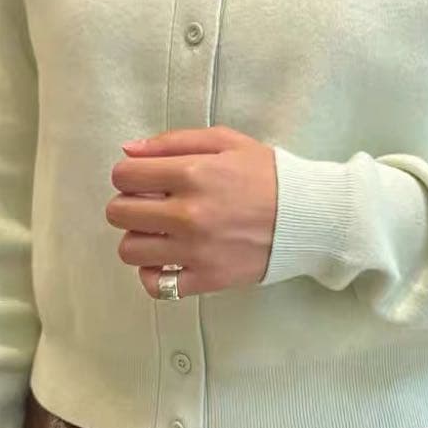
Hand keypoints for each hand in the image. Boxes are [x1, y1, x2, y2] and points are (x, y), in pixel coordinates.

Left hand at [107, 124, 277, 299]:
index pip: (124, 176)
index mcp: (192, 173)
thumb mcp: (226, 141)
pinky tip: (167, 260)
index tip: (143, 180)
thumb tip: (128, 151)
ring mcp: (196, 250)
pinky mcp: (207, 279)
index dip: (128, 175)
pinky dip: (154, 274)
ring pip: (130, 250)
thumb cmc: (268, 175)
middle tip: (151, 205)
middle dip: (128, 205)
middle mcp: (189, 213)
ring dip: (139, 238)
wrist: (309, 215)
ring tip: (161, 232)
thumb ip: (174, 141)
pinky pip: (157, 285)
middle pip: (118, 213)